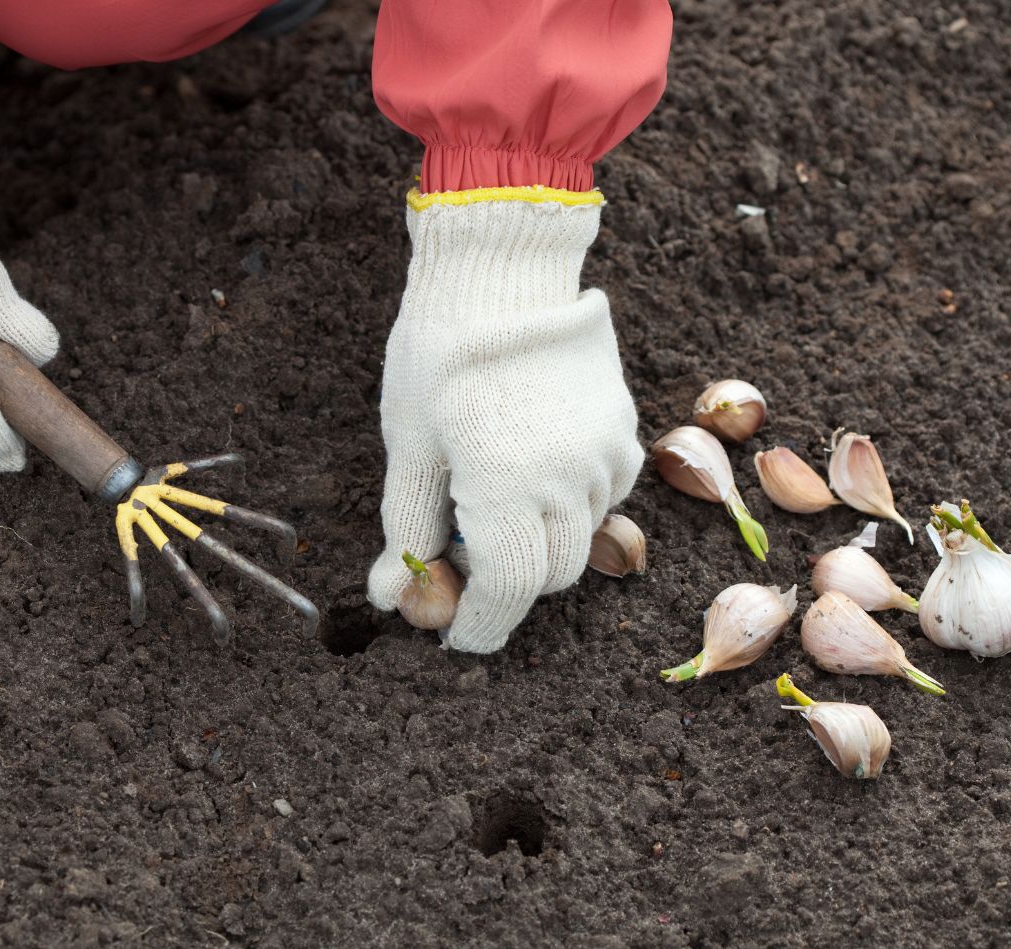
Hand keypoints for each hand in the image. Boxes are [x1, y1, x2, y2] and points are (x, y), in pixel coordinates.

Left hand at [367, 195, 642, 652]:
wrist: (503, 268)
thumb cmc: (441, 352)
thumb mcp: (409, 443)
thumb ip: (405, 527)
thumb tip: (388, 597)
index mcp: (507, 485)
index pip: (508, 591)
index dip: (481, 625)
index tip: (455, 636)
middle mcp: (567, 479)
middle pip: (549, 576)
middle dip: (506, 585)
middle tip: (461, 558)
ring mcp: (603, 454)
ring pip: (580, 539)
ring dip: (539, 544)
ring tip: (494, 502)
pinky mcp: (622, 430)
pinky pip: (604, 498)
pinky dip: (570, 507)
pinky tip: (534, 471)